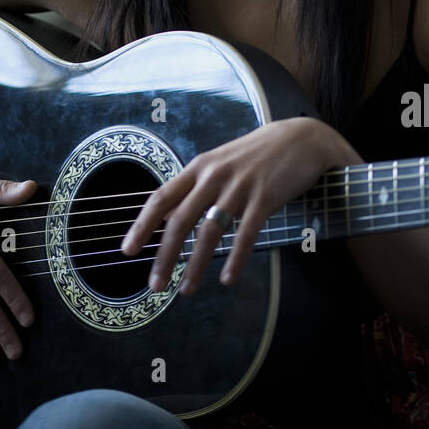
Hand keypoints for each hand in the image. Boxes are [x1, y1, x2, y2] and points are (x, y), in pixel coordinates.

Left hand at [119, 116, 361, 294]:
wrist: (300, 138)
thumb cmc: (257, 155)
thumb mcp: (221, 163)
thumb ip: (197, 186)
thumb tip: (170, 214)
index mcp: (199, 167)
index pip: (161, 198)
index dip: (142, 225)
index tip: (128, 250)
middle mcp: (213, 176)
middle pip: (180, 220)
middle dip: (165, 256)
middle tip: (155, 285)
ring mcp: (239, 186)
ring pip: (209, 232)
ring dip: (196, 265)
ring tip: (187, 290)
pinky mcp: (264, 197)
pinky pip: (245, 234)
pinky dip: (235, 260)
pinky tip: (227, 280)